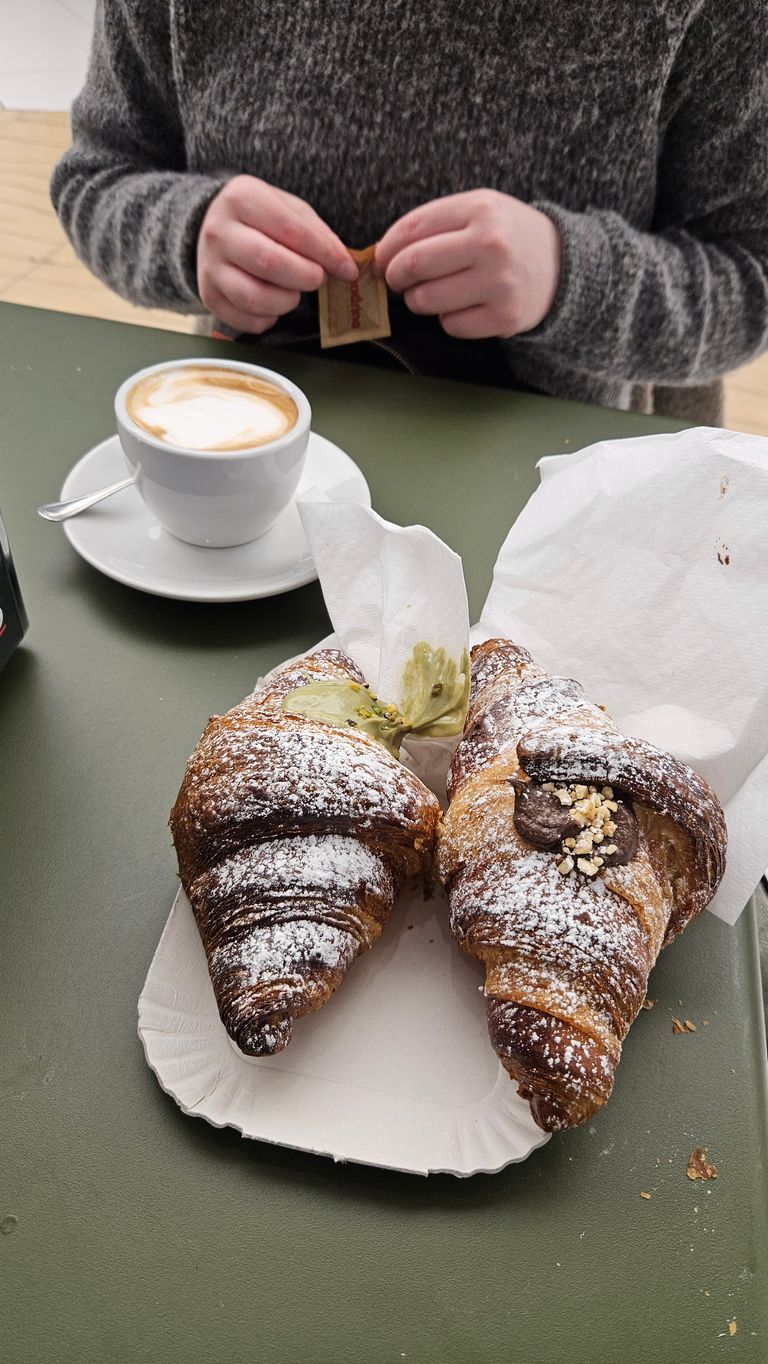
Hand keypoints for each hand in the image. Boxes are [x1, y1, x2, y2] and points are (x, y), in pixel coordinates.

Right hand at [197, 176, 356, 332]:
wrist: (213, 228)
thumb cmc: (260, 219)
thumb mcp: (289, 209)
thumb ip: (317, 234)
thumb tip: (344, 266)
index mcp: (242, 199)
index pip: (290, 229)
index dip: (325, 253)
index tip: (346, 269)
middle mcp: (219, 232)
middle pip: (269, 263)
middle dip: (305, 277)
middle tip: (317, 279)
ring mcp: (210, 266)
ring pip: (254, 297)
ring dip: (287, 302)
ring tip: (294, 293)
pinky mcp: (209, 296)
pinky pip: (246, 320)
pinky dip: (269, 318)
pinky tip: (273, 304)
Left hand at [375, 190, 560, 339]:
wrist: (562, 265)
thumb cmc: (507, 236)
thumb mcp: (479, 210)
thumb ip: (434, 224)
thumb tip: (383, 255)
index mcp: (480, 209)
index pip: (411, 229)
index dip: (386, 249)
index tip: (381, 260)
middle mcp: (490, 244)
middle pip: (412, 266)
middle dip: (395, 277)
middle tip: (398, 281)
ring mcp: (499, 283)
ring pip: (426, 300)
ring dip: (419, 301)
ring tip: (434, 292)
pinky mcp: (504, 317)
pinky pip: (451, 325)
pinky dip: (449, 319)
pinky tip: (464, 306)